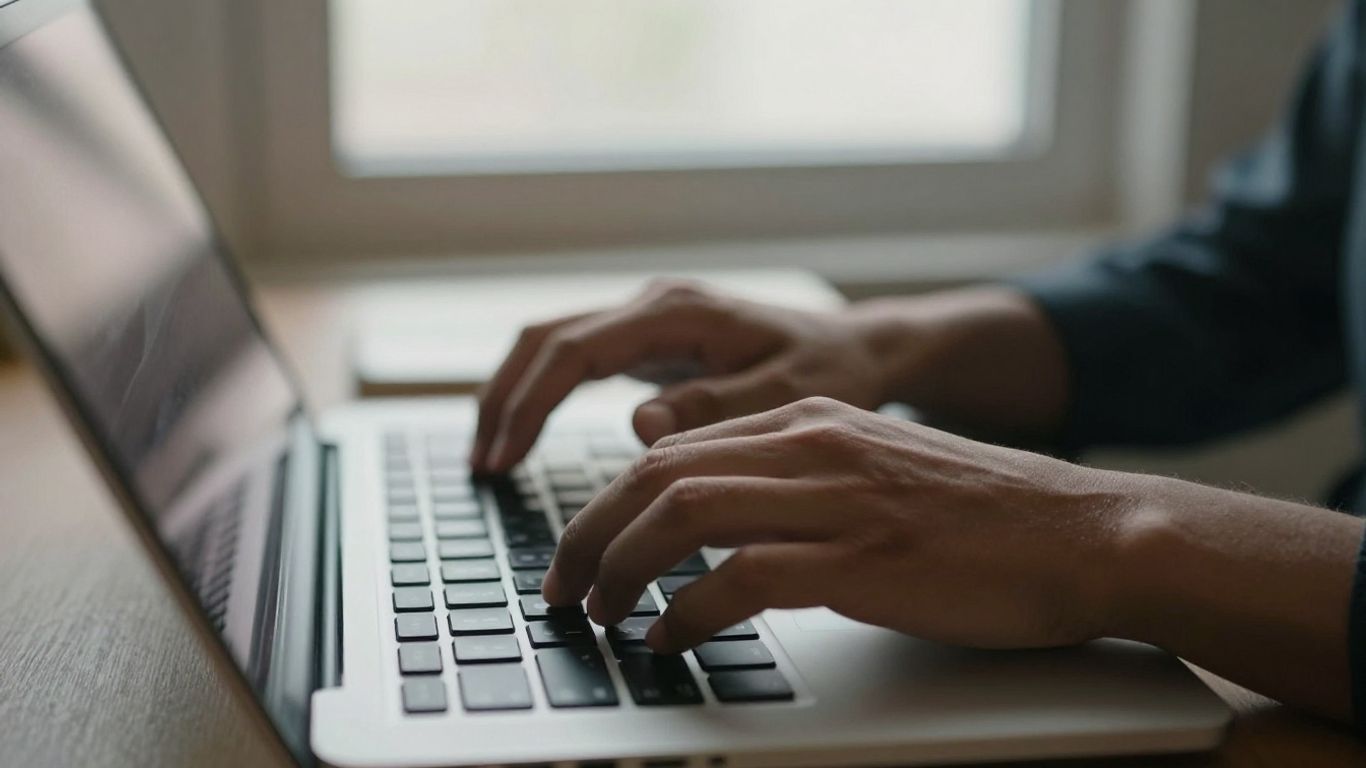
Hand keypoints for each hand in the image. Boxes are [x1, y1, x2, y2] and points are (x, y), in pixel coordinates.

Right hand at [471, 279, 900, 471]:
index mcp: (679, 312)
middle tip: (485, 466)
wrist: (857, 347)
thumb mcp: (787, 395)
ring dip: (513, 394)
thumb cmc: (832, 370)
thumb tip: (640, 425)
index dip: (531, 403)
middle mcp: (654, 305)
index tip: (505, 457)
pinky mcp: (648, 340)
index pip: (576, 350)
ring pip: (551, 344)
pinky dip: (539, 394)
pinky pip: (574, 360)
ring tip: (490, 458)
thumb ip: (716, 408)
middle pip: (546, 337)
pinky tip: (523, 436)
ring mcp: (648, 319)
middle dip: (505, 398)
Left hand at [542, 396, 1137, 653]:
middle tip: (562, 586)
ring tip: (600, 614)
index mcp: (809, 420)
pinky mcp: (864, 559)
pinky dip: (689, 611)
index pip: (672, 448)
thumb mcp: (874, 473)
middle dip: (589, 533)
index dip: (607, 501)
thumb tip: (715, 529)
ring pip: (683, 514)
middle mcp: (812, 446)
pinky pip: (742, 578)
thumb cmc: (984, 518)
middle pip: (656, 474)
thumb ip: (795, 481)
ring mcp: (838, 499)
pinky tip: (672, 637)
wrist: (1085, 533)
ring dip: (623, 569)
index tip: (580, 549)